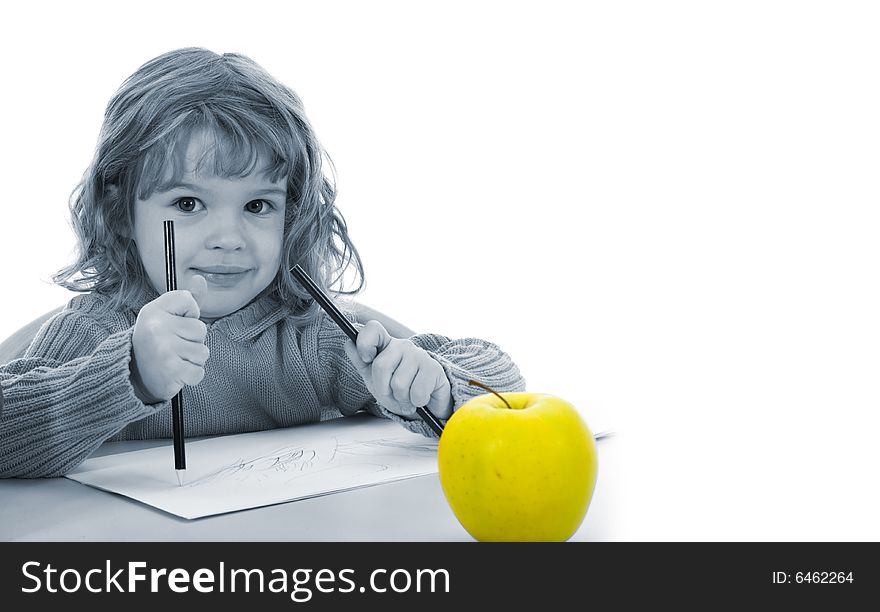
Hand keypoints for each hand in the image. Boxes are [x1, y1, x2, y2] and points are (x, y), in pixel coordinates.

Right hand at [130, 275, 208, 402]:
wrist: (133, 376)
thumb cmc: (156, 342)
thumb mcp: (166, 317)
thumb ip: (187, 300)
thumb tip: (201, 278)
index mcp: (154, 311)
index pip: (188, 300)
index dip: (188, 314)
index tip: (174, 323)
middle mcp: (157, 327)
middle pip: (201, 329)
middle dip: (192, 341)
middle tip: (172, 347)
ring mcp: (164, 349)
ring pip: (203, 352)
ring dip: (192, 360)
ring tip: (173, 360)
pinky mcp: (172, 370)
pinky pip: (199, 371)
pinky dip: (191, 376)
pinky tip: (175, 373)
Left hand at [344, 320, 452, 420]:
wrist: (427, 401)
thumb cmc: (399, 387)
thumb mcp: (375, 377)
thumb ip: (360, 361)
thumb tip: (348, 343)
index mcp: (387, 345)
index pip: (373, 329)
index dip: (365, 342)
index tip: (366, 358)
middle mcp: (403, 346)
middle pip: (380, 365)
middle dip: (384, 389)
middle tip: (393, 394)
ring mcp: (419, 355)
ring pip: (399, 383)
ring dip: (402, 399)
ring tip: (407, 397)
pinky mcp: (434, 368)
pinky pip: (417, 392)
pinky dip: (416, 402)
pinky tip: (419, 399)